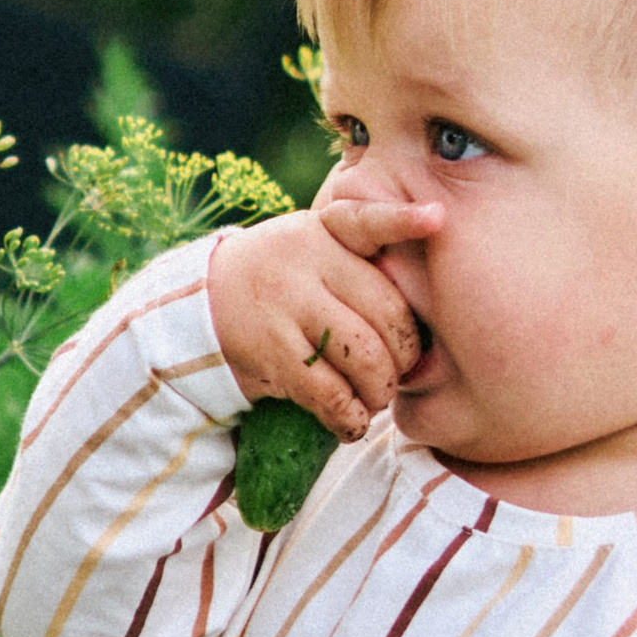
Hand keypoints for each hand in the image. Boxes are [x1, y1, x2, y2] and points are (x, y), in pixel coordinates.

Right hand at [206, 192, 441, 438]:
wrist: (199, 305)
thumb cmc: (278, 279)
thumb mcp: (309, 246)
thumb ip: (357, 256)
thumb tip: (420, 283)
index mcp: (322, 233)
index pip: (365, 221)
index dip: (402, 220)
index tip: (437, 216)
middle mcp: (305, 262)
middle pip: (386, 311)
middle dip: (405, 354)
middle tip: (400, 371)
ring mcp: (286, 306)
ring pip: (364, 356)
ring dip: (381, 389)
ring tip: (376, 397)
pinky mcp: (271, 352)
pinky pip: (330, 392)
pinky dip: (350, 415)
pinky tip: (350, 419)